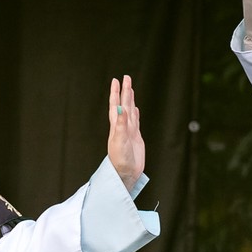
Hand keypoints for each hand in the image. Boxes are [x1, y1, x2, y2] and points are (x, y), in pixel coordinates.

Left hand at [108, 75, 143, 189]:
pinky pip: (135, 122)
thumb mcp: (120, 141)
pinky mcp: (136, 138)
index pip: (116, 105)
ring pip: (130, 111)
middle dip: (125, 91)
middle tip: (126, 77)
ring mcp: (129, 132)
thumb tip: (121, 108)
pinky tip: (135, 109)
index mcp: (116, 126)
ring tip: (130, 89)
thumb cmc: (120, 160)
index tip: (116, 80)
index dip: (116, 92)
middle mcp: (122, 126)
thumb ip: (120, 125)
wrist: (126, 174)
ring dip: (130, 100)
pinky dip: (135, 114)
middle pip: (124, 104)